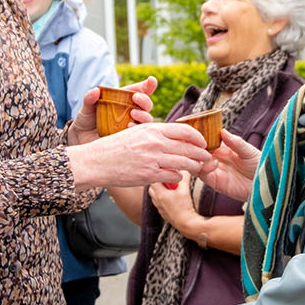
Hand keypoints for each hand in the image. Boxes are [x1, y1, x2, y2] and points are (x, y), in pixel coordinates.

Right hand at [69, 119, 208, 187]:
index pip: (184, 130)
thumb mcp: (136, 132)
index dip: (198, 137)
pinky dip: (179, 176)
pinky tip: (178, 176)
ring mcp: (153, 159)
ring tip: (199, 168)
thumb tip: (174, 138)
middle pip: (189, 147)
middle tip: (208, 158)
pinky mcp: (149, 175)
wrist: (96, 162)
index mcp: (152, 128)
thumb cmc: (115, 147)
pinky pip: (174, 175)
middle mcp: (155, 142)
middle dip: (202, 153)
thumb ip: (156, 134)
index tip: (203, 142)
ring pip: (185, 163)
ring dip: (195, 166)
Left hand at [70, 76, 158, 143]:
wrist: (82, 138)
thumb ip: (90, 98)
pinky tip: (129, 127)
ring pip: (147, 120)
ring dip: (143, 115)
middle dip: (145, 100)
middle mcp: (131, 111)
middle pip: (147, 105)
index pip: (140, 91)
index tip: (151, 80)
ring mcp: (132, 125)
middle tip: (136, 98)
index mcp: (124, 100)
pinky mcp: (129, 138)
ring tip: (132, 114)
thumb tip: (96, 91)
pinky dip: (137, 129)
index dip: (148, 85)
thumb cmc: (87, 119)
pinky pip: (140, 134)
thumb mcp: (86, 107)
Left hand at [147, 173, 197, 228]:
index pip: (153, 180)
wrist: (186, 224)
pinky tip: (171, 198)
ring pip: (155, 196)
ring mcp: (159, 208)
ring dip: (160, 191)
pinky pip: (159, 203)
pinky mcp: (163, 213)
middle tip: (168, 180)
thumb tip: (185, 170)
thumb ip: (184, 178)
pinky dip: (163, 199)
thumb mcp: (185, 190)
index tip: (165, 172)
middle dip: (159, 182)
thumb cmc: (184, 207)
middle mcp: (157, 201)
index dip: (159, 174)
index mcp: (159, 194)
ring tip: (170, 189)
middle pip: (152, 187)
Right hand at [198, 129, 261, 201]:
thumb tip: (223, 131)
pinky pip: (202, 175)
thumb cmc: (260, 165)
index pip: (206, 140)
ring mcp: (215, 171)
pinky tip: (212, 164)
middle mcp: (216, 158)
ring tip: (207, 155)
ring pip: (196, 163)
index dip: (199, 137)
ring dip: (197, 158)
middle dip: (195, 147)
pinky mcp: (216, 183)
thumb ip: (236, 143)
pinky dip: (202, 169)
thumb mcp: (249, 151)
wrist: (266, 185)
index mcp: (223, 148)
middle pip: (198, 151)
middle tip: (198, 144)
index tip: (197, 132)